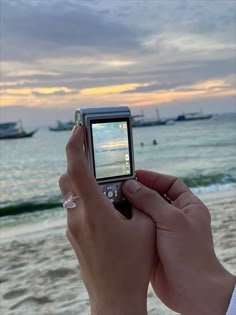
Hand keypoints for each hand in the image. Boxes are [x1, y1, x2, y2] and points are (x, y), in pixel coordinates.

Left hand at [59, 126, 155, 314]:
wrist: (115, 298)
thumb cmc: (133, 264)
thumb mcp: (145, 228)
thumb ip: (138, 203)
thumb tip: (131, 190)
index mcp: (94, 211)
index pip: (77, 168)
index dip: (75, 144)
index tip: (78, 128)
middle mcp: (77, 217)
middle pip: (68, 179)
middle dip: (80, 164)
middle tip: (99, 162)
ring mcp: (73, 228)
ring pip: (71, 194)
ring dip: (85, 185)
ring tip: (110, 192)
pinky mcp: (74, 236)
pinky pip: (76, 209)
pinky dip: (88, 201)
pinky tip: (108, 211)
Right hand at [123, 170, 234, 314]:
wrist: (191, 291)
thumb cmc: (189, 254)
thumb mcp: (171, 220)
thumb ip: (150, 200)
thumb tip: (131, 185)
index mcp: (188, 206)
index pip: (170, 183)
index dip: (153, 177)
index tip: (134, 175)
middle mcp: (177, 217)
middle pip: (155, 197)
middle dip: (138, 192)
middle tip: (118, 187)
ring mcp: (164, 232)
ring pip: (144, 214)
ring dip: (131, 208)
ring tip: (113, 202)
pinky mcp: (153, 245)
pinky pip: (139, 229)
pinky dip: (128, 224)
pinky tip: (116, 220)